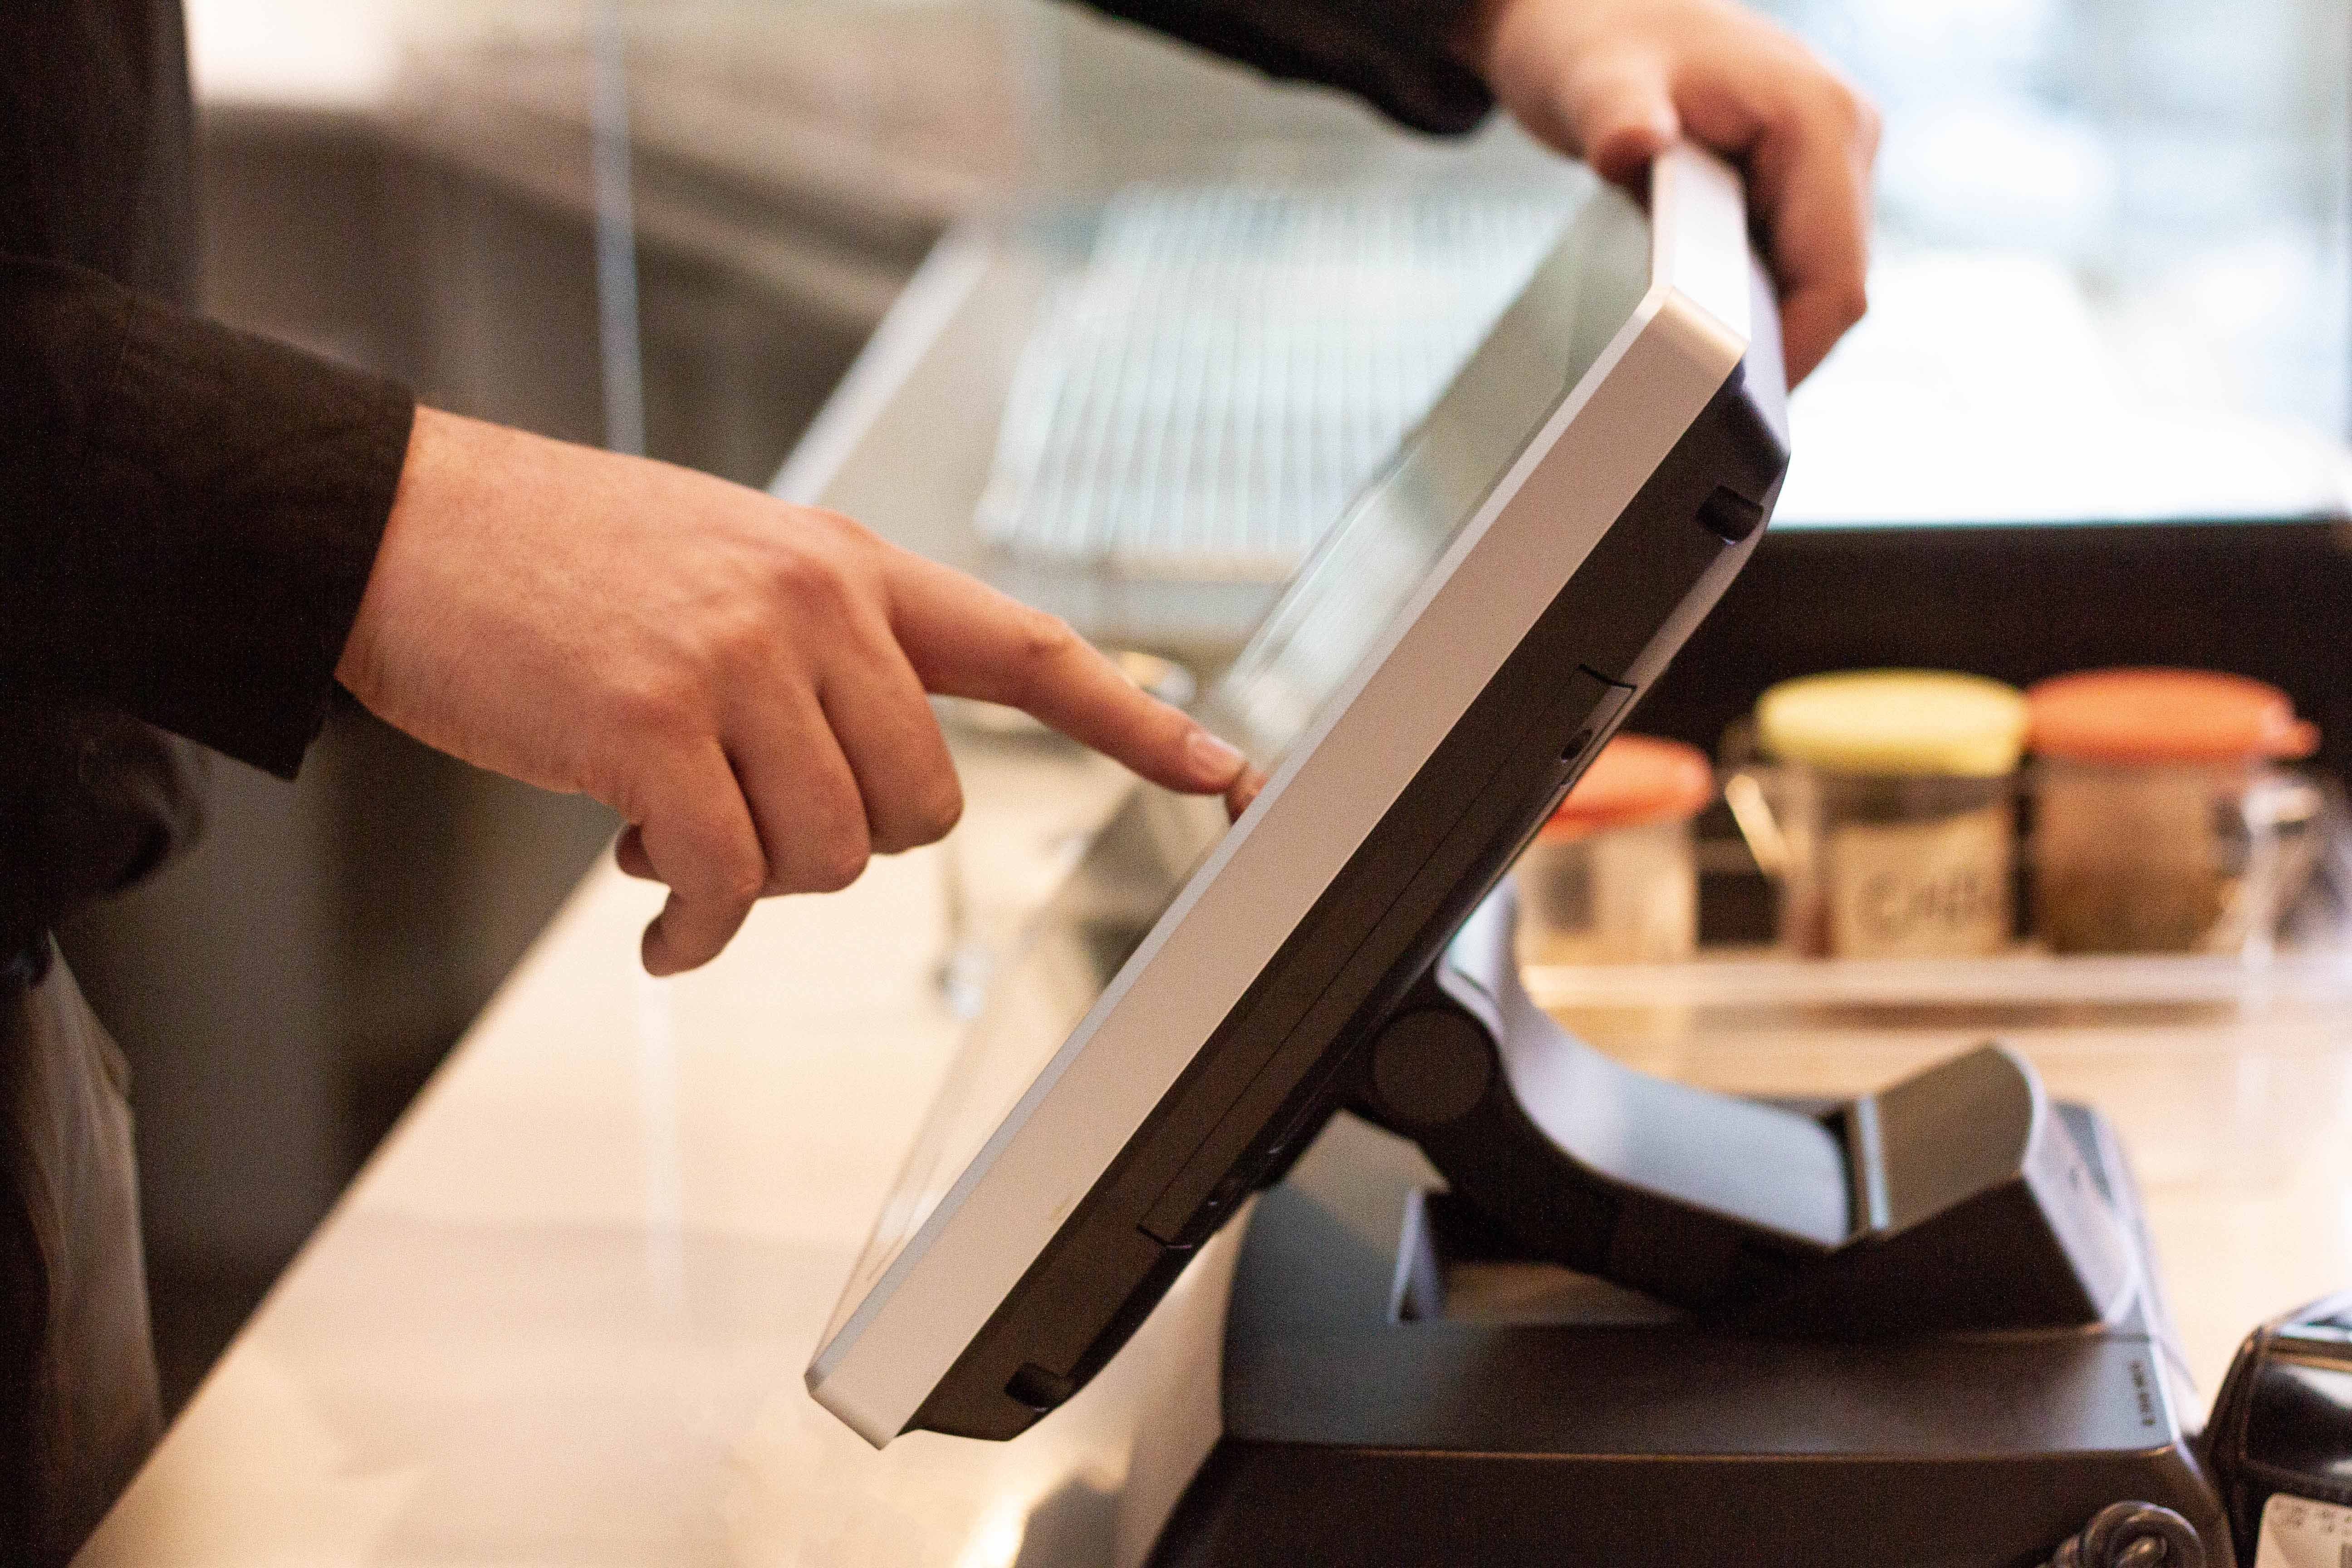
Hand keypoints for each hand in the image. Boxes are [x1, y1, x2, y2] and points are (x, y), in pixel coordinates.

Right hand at [337, 409, 1250, 975]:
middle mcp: (816, 605)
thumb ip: (823, 659)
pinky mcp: (652, 723)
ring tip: (670, 836)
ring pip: (832, 852)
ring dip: (755, 880)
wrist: (413, 525)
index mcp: (851, 568)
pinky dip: (698, 930)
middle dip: (845, 843)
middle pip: (924, 804)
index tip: (1223, 771)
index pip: (1026, 647)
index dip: (1136, 716)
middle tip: (745, 823)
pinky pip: (727, 881)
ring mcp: (736, 660)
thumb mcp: (731, 568)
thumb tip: (862, 801)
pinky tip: (659, 925)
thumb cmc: (569, 562)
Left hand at [1466, 0, 1878, 383]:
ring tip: (1694, 375)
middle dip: (1780, 352)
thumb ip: (1614, 116)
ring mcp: (1831, 159)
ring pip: (1821, 282)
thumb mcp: (1590, 81)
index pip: (1838, 279)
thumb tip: (1631, 146)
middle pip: (1838, 289)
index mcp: (1817, 117)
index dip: (1794, 357)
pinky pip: (1796, 264)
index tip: (1731, 411)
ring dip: (1768, 330)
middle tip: (1701, 412)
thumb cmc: (1590, 40)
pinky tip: (1701, 329)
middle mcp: (1845, 136)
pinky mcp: (1805, 179)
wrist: (1586, 10)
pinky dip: (1756, 302)